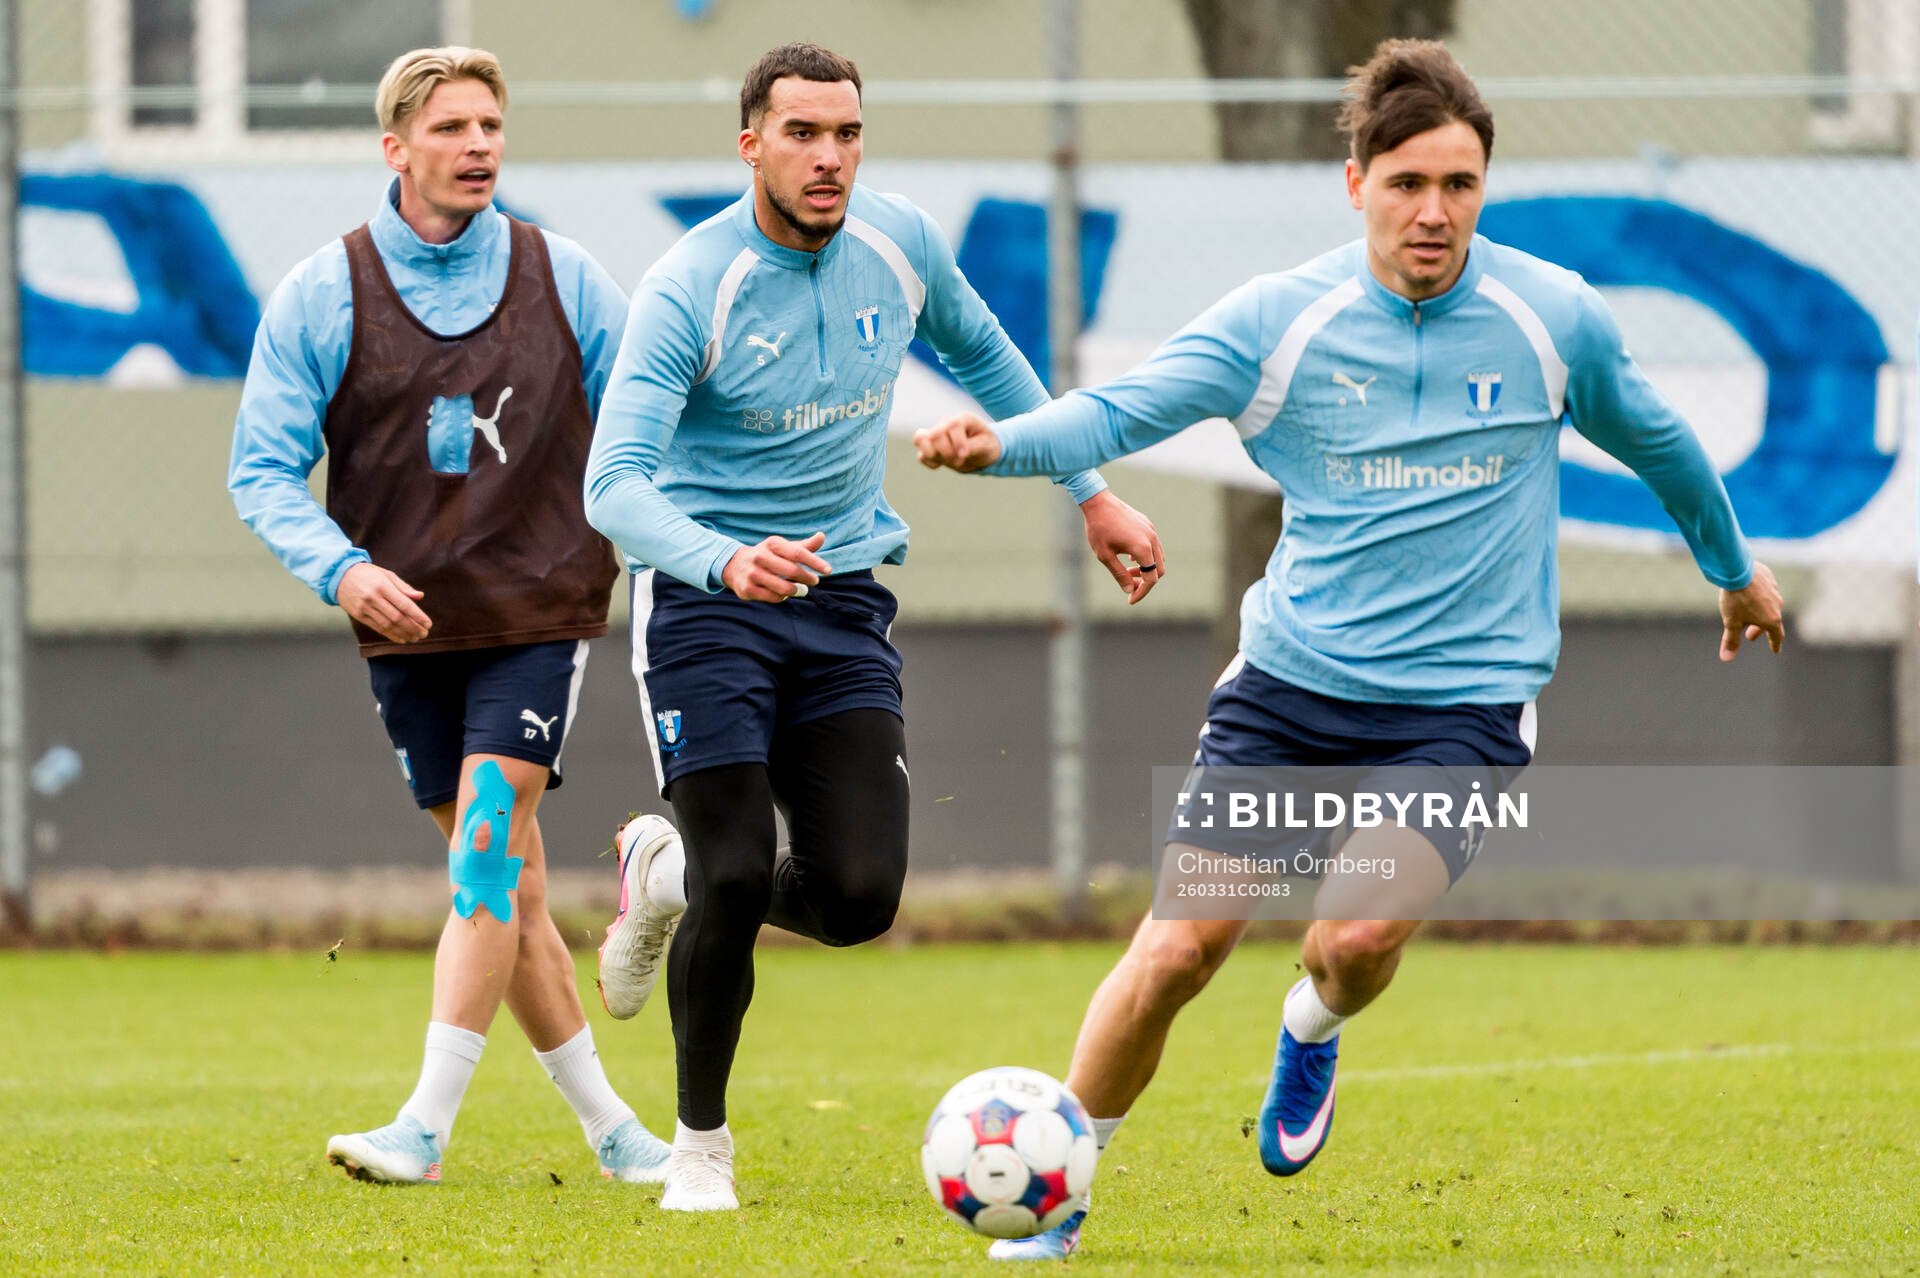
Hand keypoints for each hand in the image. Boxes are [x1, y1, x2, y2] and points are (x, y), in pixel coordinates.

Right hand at [337, 561, 431, 643]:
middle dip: (413, 627)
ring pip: (387, 625)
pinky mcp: (358, 615)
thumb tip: (420, 597)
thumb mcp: (386, 574)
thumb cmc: (367, 573)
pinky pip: (377, 628)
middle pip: (397, 617)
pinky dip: (390, 635)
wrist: (339, 575)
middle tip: (424, 634)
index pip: (404, 604)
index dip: (417, 616)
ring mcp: (364, 608)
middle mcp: (373, 598)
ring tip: (415, 638)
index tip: (428, 624)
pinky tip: (401, 639)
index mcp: (383, 586)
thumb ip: (404, 587)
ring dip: (403, 633)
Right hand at [722, 532, 830, 602]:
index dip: (815, 562)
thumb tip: (822, 536)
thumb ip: (803, 546)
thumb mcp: (782, 547)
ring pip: (783, 587)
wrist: (733, 565)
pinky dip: (783, 597)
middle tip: (814, 581)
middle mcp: (760, 557)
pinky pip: (773, 597)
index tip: (828, 570)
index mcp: (772, 544)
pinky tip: (785, 594)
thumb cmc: (767, 556)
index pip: (798, 553)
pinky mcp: (747, 589)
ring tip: (802, 590)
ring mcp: (752, 574)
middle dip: (807, 578)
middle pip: (792, 571)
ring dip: (797, 590)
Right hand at [914, 412, 1002, 471]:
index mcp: (962, 418)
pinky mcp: (931, 448)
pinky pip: (921, 456)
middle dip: (946, 452)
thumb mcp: (987, 447)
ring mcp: (936, 435)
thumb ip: (973, 448)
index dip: (958, 442)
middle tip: (960, 459)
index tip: (965, 454)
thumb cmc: (987, 446)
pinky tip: (942, 464)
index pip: (953, 425)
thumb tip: (960, 454)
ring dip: (934, 455)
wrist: (984, 452)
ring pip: (920, 440)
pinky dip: (930, 462)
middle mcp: (946, 423)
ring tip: (946, 461)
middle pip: (934, 434)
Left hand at [1079, 490, 1164, 604]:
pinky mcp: (1147, 524)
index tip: (1130, 599)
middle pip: (1159, 569)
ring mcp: (1151, 530)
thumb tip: (1128, 590)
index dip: (1142, 592)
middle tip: (1130, 586)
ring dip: (1146, 569)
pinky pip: (1154, 546)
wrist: (1098, 502)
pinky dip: (1146, 557)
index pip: (1151, 578)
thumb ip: (1119, 574)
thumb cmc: (1098, 529)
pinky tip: (1130, 557)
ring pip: (1158, 558)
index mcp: (1142, 548)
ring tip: (1128, 571)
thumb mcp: (1105, 556)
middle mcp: (1151, 539)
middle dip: (1146, 582)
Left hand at [1718, 560, 1783, 661]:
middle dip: (1760, 630)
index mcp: (1771, 619)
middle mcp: (1777, 606)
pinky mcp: (1769, 578)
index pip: (1776, 636)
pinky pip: (1766, 590)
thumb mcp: (1731, 622)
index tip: (1775, 650)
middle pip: (1772, 621)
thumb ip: (1731, 640)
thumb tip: (1727, 658)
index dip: (1774, 644)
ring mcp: (1775, 591)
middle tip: (1749, 635)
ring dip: (1760, 612)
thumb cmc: (1735, 599)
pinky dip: (1759, 596)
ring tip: (1748, 614)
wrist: (1738, 571)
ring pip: (1769, 605)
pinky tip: (1750, 594)